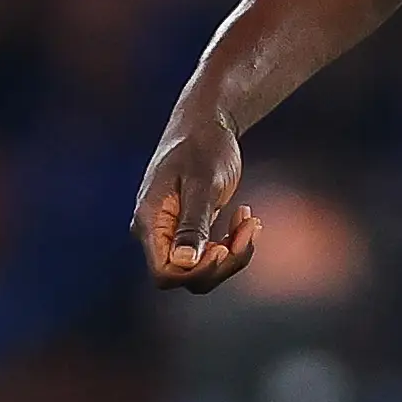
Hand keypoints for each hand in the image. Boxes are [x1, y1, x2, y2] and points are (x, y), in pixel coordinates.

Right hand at [133, 121, 261, 290]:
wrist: (206, 125)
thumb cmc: (202, 146)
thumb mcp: (202, 183)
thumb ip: (193, 224)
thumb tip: (183, 262)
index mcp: (150, 222)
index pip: (164, 272)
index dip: (196, 271)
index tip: (223, 248)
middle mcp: (157, 234)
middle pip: (187, 276)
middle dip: (223, 262)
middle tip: (249, 230)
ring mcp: (173, 234)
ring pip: (204, 269)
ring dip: (234, 253)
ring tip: (251, 221)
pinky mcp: (191, 230)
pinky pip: (212, 254)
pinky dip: (234, 243)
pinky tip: (247, 218)